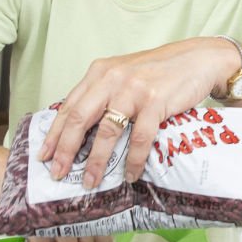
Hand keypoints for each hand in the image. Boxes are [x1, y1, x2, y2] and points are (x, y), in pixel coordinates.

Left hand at [37, 37, 240, 187]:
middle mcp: (112, 79)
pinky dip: (133, 160)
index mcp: (100, 72)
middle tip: (58, 173)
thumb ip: (103, 93)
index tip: (44, 155)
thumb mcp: (124, 74)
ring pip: (107, 132)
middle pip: (79, 119)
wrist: (197, 59)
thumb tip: (81, 128)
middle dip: (66, 150)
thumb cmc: (160, 71)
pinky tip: (129, 175)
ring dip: (96, 161)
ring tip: (91, 181)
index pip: (69, 106)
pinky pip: (139, 138)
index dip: (54, 133)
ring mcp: (134, 90)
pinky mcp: (156, 102)